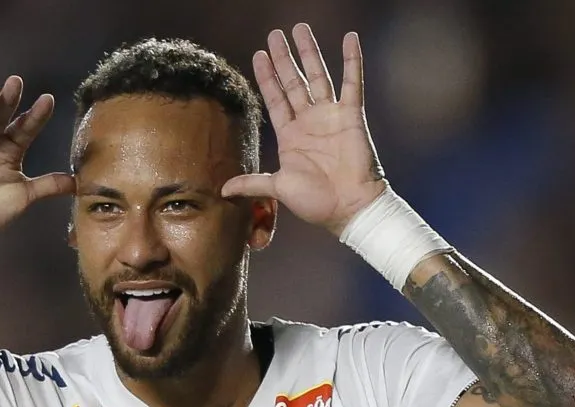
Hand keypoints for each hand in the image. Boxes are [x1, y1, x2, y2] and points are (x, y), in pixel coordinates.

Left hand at [222, 24, 386, 236]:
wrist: (349, 208)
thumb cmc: (316, 202)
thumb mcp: (278, 188)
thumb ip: (252, 183)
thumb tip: (222, 190)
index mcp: (290, 137)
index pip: (275, 99)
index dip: (267, 77)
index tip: (258, 55)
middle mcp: (309, 122)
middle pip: (293, 81)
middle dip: (284, 58)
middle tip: (275, 35)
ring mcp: (330, 116)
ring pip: (318, 76)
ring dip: (309, 52)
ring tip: (300, 29)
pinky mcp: (351, 115)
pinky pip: (352, 82)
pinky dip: (352, 60)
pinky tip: (349, 38)